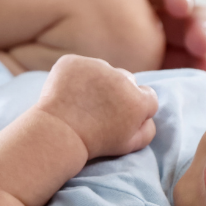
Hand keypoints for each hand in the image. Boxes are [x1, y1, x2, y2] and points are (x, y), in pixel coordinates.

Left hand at [34, 55, 157, 159]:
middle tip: (99, 110)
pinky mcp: (72, 61)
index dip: (135, 106)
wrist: (57, 134)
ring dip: (97, 81)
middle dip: (117, 92)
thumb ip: (147, 129)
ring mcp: (95, 66)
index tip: (120, 115)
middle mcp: (120, 77)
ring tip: (82, 103)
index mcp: (138, 99)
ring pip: (102, 70)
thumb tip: (148, 116)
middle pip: (126, 79)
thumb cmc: (94, 143)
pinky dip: (75, 76)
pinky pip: (80, 66)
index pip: (147, 95)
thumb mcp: (129, 144)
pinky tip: (68, 93)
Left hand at [52, 0, 205, 74]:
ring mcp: (162, 43)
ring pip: (194, 48)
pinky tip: (201, 89)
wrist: (40, 18)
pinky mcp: (157, 70)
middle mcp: (161, 12)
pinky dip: (193, 81)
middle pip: (191, 16)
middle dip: (200, 27)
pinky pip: (179, 76)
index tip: (179, 4)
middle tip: (201, 42)